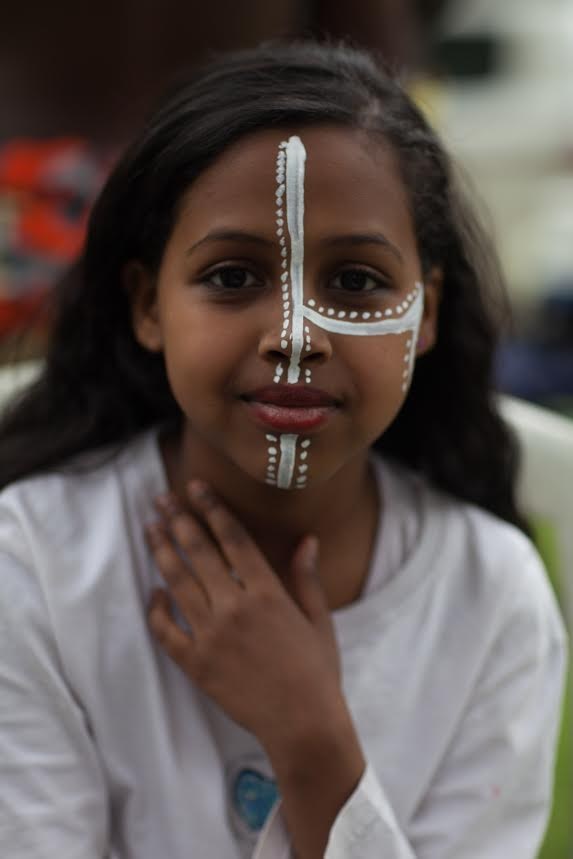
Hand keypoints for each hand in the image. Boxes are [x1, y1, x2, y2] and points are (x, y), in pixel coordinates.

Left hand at [145, 480, 342, 752]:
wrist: (302, 723)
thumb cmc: (316, 671)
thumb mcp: (319, 619)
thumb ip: (306, 577)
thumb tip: (308, 540)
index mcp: (268, 592)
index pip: (233, 539)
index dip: (213, 509)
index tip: (196, 487)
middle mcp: (235, 607)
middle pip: (198, 553)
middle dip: (177, 521)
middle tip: (161, 499)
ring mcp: (211, 635)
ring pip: (178, 583)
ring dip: (161, 552)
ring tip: (150, 529)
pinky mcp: (195, 663)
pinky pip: (165, 630)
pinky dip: (156, 609)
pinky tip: (154, 591)